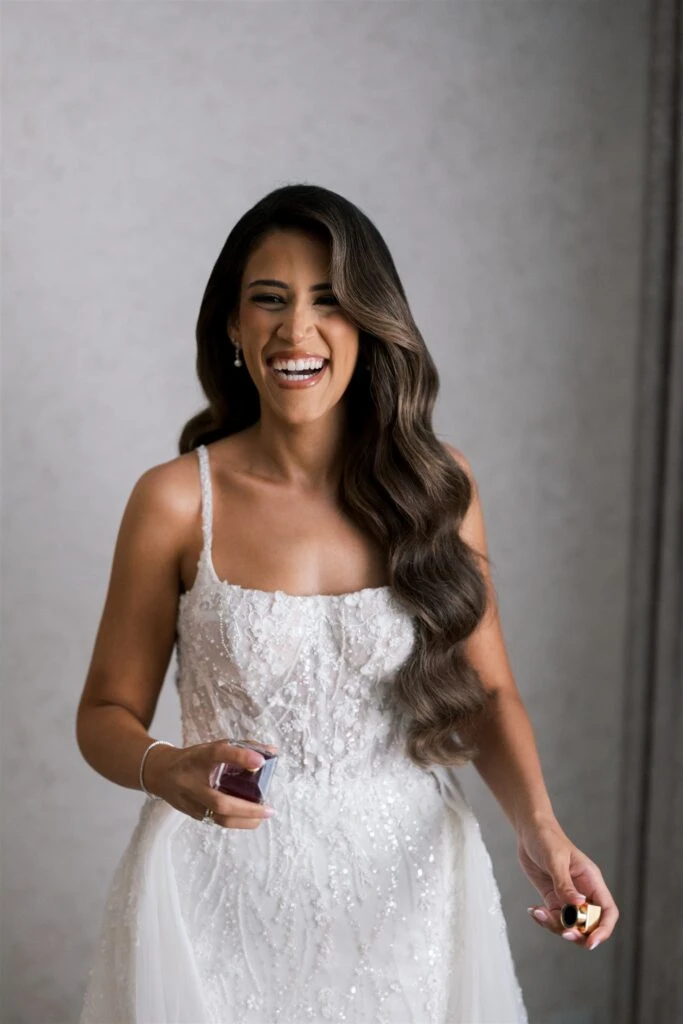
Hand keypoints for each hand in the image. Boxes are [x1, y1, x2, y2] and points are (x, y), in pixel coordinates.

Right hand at [143, 737, 277, 828]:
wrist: (159, 773)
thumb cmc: (193, 759)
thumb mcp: (212, 747)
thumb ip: (240, 748)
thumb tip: (271, 752)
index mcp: (198, 757)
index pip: (218, 752)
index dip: (240, 756)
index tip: (261, 760)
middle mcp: (192, 780)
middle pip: (220, 801)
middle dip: (248, 809)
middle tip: (269, 809)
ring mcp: (190, 800)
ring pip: (218, 818)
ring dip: (244, 820)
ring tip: (263, 816)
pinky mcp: (191, 813)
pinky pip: (216, 820)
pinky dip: (235, 821)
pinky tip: (250, 818)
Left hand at [517, 816, 618, 951]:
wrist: (530, 829)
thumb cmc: (546, 838)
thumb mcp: (555, 860)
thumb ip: (565, 884)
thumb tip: (579, 905)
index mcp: (591, 881)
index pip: (607, 911)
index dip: (603, 929)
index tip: (591, 942)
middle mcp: (583, 892)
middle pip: (590, 924)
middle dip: (578, 933)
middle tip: (563, 932)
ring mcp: (567, 897)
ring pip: (570, 925)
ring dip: (556, 926)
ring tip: (539, 913)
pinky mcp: (553, 897)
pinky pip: (554, 918)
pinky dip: (544, 920)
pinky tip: (533, 910)